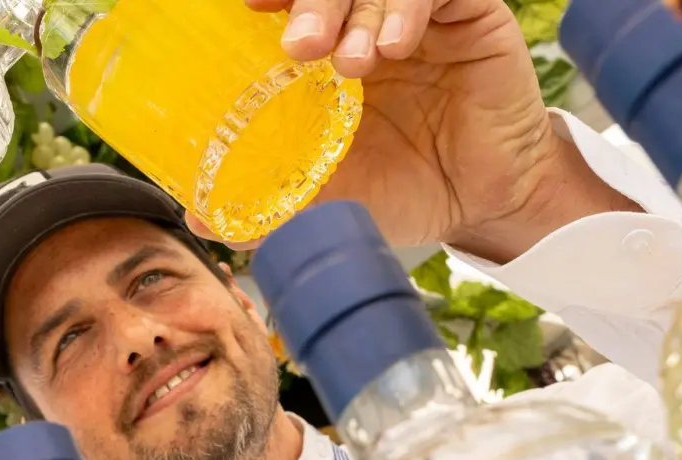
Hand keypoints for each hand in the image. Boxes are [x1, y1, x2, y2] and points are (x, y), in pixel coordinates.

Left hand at [194, 0, 637, 262]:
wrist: (485, 205)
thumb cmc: (405, 191)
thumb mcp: (330, 199)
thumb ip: (271, 200)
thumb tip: (196, 218)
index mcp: (326, 56)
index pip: (290, 6)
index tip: (244, 9)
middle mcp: (366, 25)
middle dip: (309, 4)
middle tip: (297, 46)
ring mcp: (416, 16)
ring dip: (355, 11)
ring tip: (353, 62)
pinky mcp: (469, 12)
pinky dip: (407, 6)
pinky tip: (395, 44)